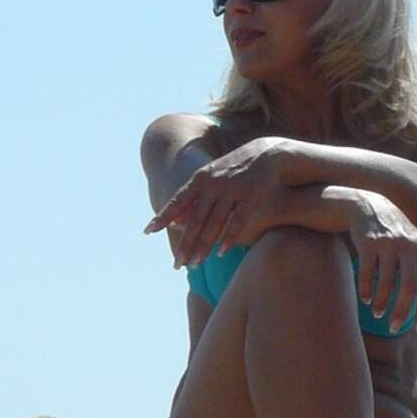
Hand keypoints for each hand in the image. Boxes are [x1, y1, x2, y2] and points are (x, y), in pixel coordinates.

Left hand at [143, 137, 291, 266]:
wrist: (268, 153)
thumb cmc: (233, 171)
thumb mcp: (210, 179)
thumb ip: (191, 199)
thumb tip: (171, 222)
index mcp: (200, 179)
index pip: (178, 201)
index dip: (163, 216)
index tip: (148, 231)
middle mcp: (214, 184)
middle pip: (195, 219)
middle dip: (185, 243)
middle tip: (177, 264)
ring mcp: (233, 189)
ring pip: (215, 223)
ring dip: (204, 246)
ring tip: (195, 264)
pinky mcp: (251, 195)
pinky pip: (238, 221)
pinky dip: (228, 238)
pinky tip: (221, 253)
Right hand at [347, 191, 416, 332]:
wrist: (369, 207)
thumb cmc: (398, 237)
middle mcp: (410, 247)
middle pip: (410, 288)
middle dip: (402, 312)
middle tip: (394, 328)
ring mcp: (389, 244)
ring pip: (387, 282)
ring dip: (382, 303)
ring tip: (378, 314)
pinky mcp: (369, 243)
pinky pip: (367, 272)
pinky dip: (366, 289)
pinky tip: (365, 299)